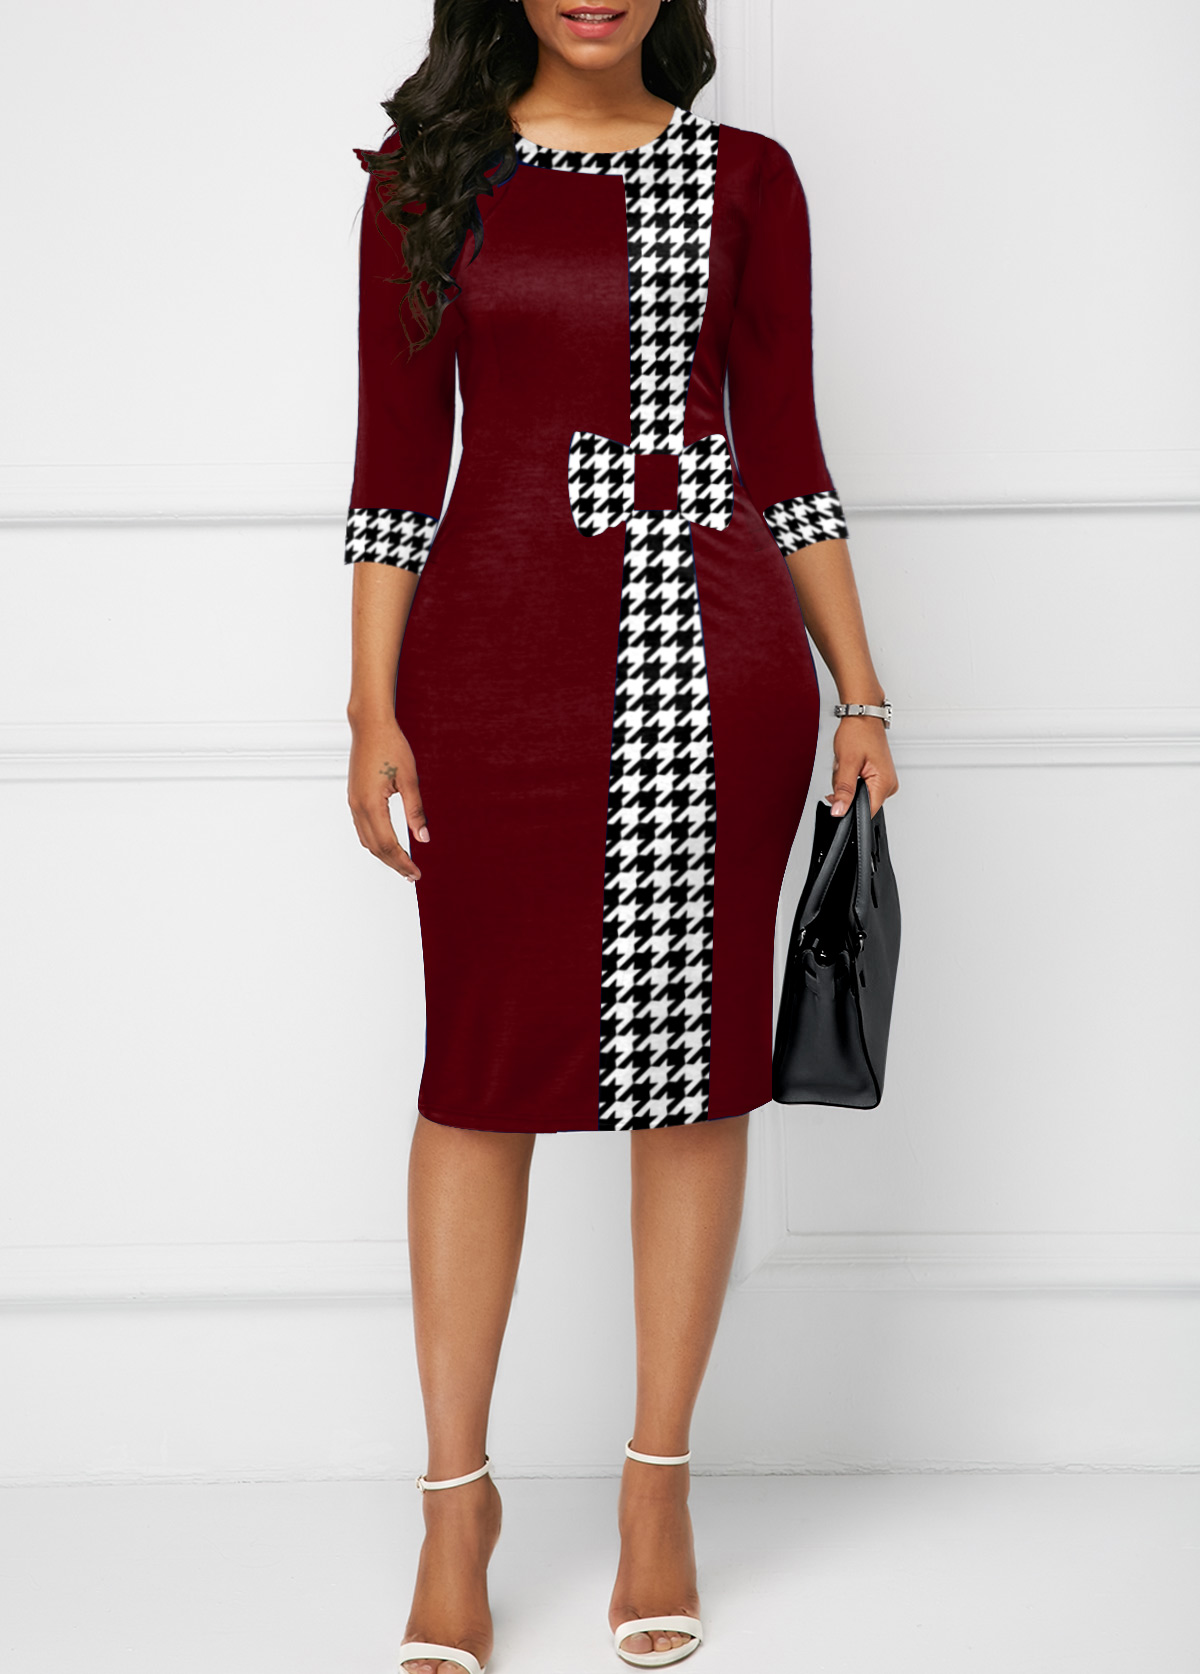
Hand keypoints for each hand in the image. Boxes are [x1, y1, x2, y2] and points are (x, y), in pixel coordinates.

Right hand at [347, 715, 428, 880]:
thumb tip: (423, 838)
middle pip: (375, 848)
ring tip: (402, 864)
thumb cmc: (391, 746)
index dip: (403, 862)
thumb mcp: (410, 779)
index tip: (416, 873)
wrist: (370, 726)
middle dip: (394, 864)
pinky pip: (362, 828)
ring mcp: (353, 802)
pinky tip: (388, 844)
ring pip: (367, 840)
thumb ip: (415, 811)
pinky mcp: (354, 797)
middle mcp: (358, 807)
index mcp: (371, 804)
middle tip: (412, 875)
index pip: (388, 845)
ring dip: (384, 855)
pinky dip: (375, 842)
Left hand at [827, 717, 899, 817]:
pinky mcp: (878, 776)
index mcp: (884, 783)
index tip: (838, 797)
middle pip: (860, 803)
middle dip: (845, 790)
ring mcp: (884, 780)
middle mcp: (888, 784)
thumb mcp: (847, 763)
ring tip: (847, 764)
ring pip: (857, 795)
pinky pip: (859, 786)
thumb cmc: (858, 732)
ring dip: (846, 783)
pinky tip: (851, 766)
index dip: (849, 808)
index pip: (867, 812)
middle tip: (843, 770)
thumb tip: (839, 811)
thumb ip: (843, 790)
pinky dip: (851, 778)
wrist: (862, 716)